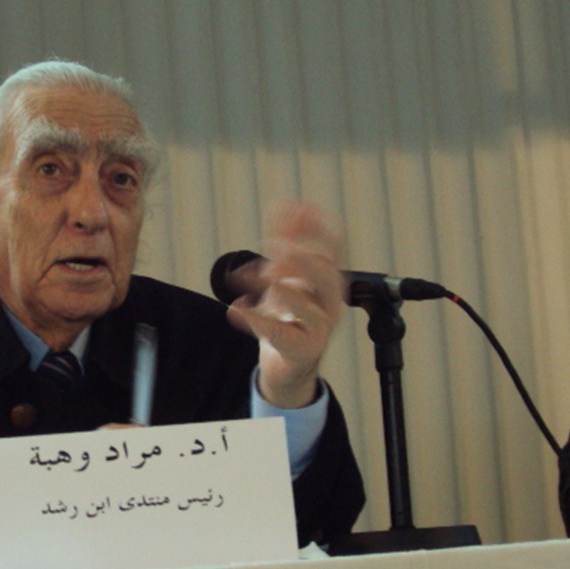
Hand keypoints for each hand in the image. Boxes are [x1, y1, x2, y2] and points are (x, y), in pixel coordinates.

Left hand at [227, 201, 343, 407]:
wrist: (289, 364)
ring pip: (308, 307)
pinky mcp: (300, 349)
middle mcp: (329, 303)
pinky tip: (236, 309)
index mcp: (328, 280)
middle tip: (275, 245)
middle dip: (301, 258)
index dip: (318, 226)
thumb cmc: (289, 316)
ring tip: (265, 273)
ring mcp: (318, 328)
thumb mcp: (285, 276)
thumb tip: (285, 204)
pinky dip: (255, 320)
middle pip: (325, 276)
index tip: (299, 205)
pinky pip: (279, 334)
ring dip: (285, 288)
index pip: (333, 248)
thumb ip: (286, 244)